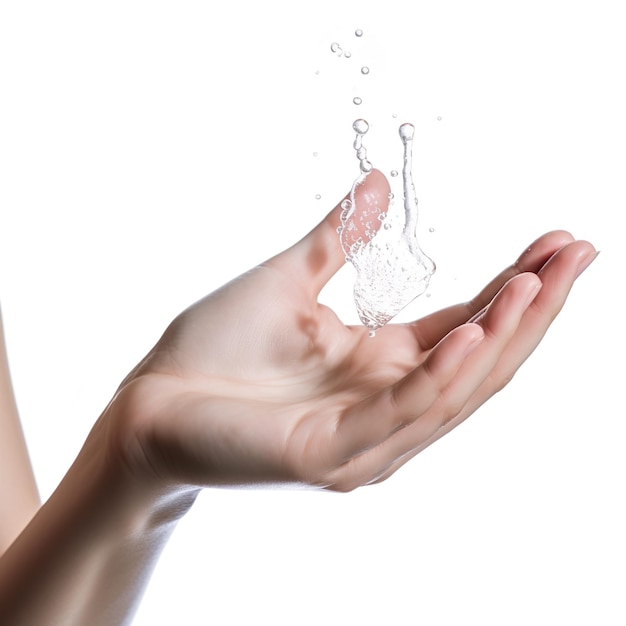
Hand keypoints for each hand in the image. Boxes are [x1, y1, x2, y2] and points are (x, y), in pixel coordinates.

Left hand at [109, 170, 596, 491]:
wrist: (151, 401)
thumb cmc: (214, 350)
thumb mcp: (288, 282)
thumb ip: (341, 239)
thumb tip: (382, 182)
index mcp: (379, 364)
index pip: (466, 326)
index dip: (514, 287)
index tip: (556, 242)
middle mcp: (385, 403)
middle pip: (480, 359)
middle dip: (532, 308)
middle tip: (577, 253)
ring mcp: (365, 436)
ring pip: (455, 391)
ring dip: (501, 337)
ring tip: (536, 282)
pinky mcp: (332, 454)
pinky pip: (401, 414)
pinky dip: (441, 377)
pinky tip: (471, 332)